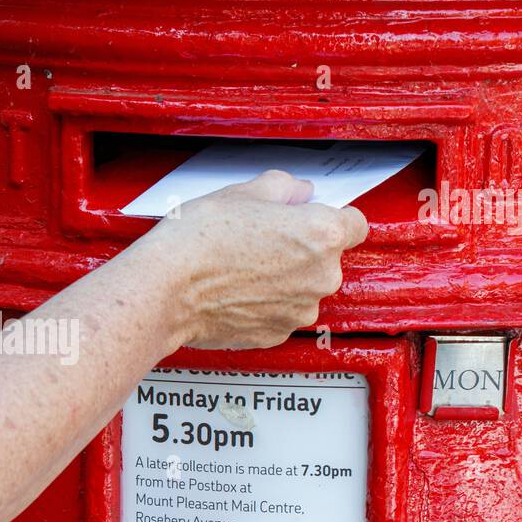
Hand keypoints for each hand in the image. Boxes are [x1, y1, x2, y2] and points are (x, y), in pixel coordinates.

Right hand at [136, 169, 369, 349]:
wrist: (165, 290)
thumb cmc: (199, 241)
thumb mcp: (243, 192)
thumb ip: (284, 188)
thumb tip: (298, 193)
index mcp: (322, 234)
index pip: (355, 224)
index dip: (332, 217)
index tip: (313, 218)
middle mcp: (321, 277)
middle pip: (327, 258)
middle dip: (302, 249)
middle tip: (262, 239)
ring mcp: (300, 310)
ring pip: (303, 288)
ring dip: (284, 278)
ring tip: (243, 266)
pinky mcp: (277, 333)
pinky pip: (281, 311)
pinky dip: (265, 303)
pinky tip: (237, 289)